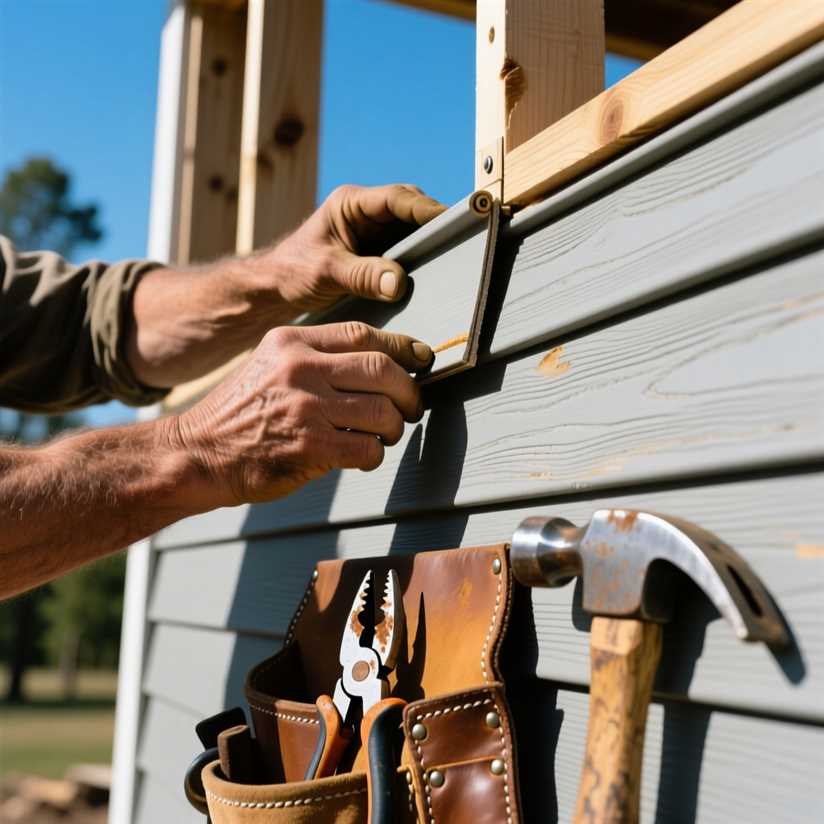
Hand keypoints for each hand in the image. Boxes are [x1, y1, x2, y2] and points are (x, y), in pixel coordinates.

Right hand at [170, 322, 431, 506]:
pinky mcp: (309, 447)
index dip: (402, 349)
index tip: (421, 360)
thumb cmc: (239, 414)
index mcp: (291, 342)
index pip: (364, 335)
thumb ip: (315, 358)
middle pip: (383, 370)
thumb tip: (379, 363)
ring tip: (385, 435)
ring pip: (383, 411)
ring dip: (394, 427)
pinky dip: (375, 455)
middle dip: (409, 392)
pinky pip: (368, 448)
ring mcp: (305, 407)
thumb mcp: (269, 365)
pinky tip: (364, 457)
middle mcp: (299, 368)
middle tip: (410, 407)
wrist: (196, 453)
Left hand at [255, 184, 445, 313]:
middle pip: (413, 209)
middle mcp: (366, 212)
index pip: (398, 198)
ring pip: (413, 229)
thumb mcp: (327, 273)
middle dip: (436, 223)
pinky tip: (435, 271)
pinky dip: (421, 259)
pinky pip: (407, 250)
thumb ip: (363, 276)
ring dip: (431, 242)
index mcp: (351, 203)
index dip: (427, 209)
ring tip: (455, 256)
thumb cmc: (293, 272)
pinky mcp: (378, 251)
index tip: (452, 222)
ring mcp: (374, 231)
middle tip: (463, 240)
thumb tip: (400, 283)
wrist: (276, 288)